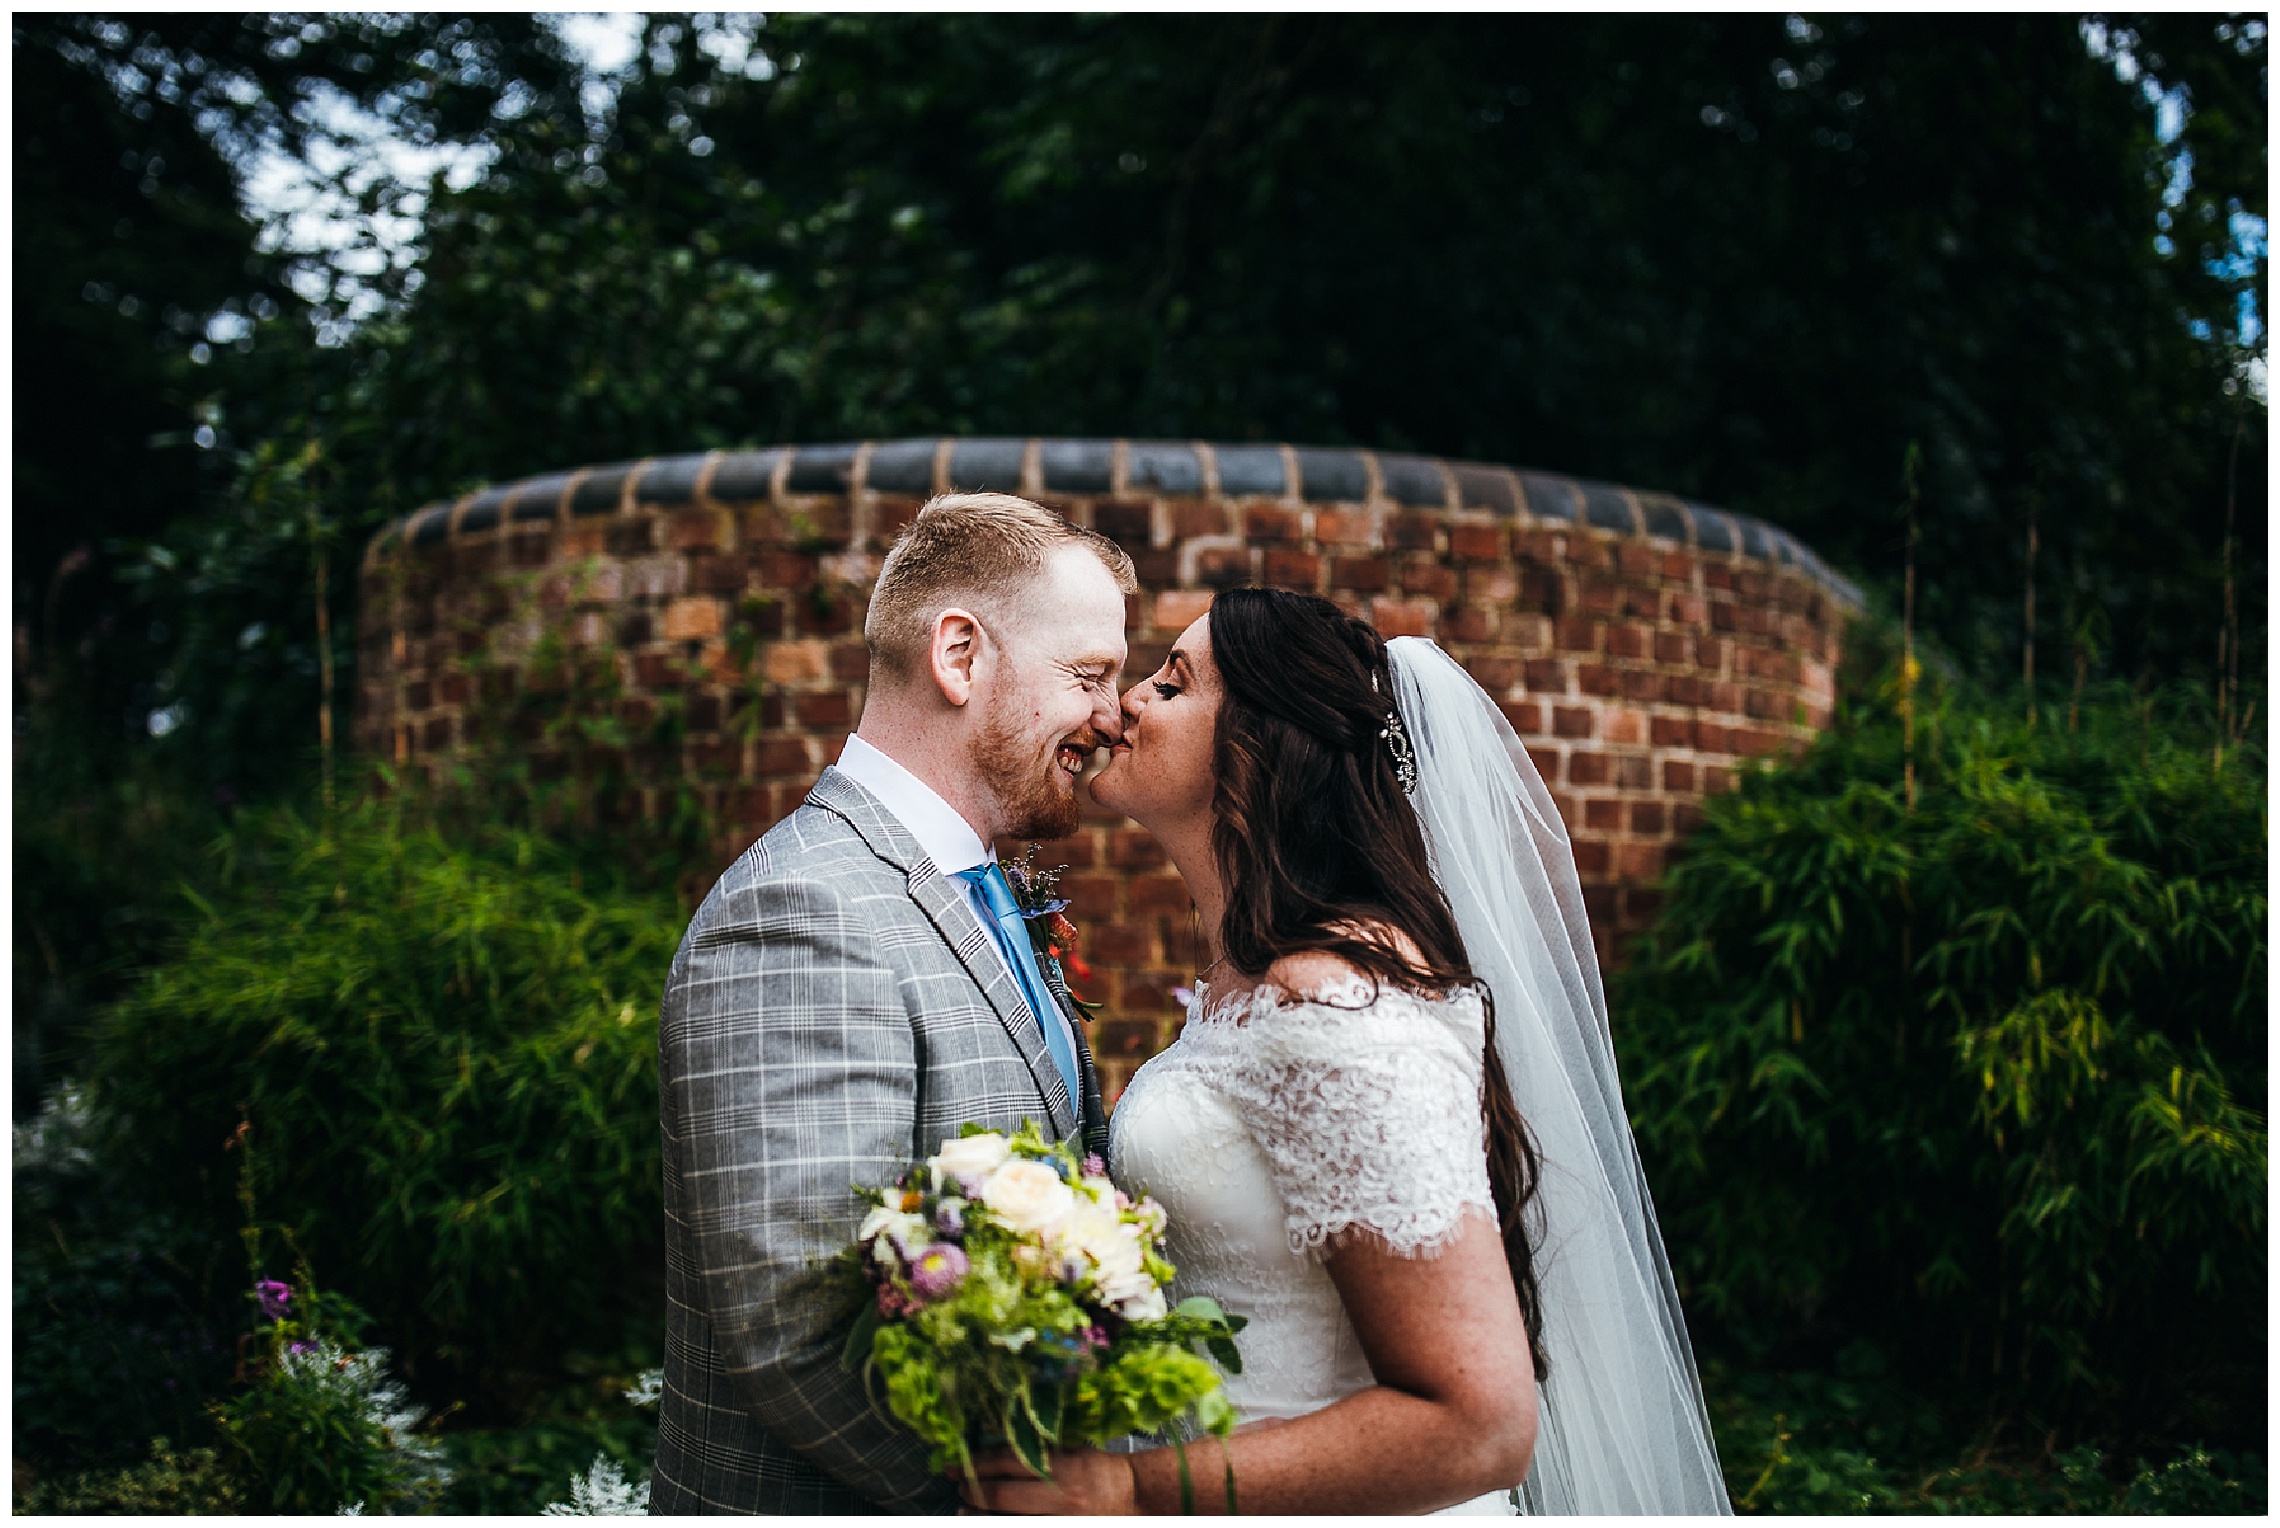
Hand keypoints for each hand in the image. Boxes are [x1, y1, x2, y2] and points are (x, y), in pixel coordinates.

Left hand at [954, 1446, 1138, 1514]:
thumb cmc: (1099, 1470)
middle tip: (960, 1487)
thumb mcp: (1070, 1451)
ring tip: (964, 1510)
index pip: (1006, 1461)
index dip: (976, 1463)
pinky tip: (987, 1523)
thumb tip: (994, 1452)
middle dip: (974, 1491)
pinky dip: (1001, 1524)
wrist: (1133, 1498)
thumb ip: (1037, 1451)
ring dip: (980, 1515)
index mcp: (1058, 1464)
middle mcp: (1056, 1493)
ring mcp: (1059, 1518)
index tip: (956, 1463)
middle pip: (1001, 1495)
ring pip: (1008, 1519)